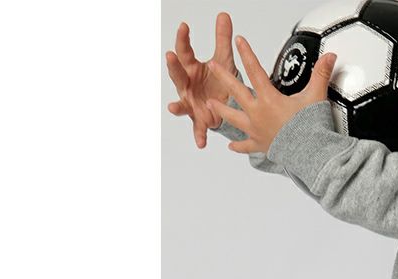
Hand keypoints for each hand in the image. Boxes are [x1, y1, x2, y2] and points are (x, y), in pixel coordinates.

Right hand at [165, 12, 240, 148]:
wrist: (226, 103)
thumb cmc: (220, 80)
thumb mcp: (224, 60)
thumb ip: (222, 39)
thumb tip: (224, 15)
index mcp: (191, 67)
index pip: (184, 50)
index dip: (183, 38)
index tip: (185, 26)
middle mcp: (187, 85)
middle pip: (177, 75)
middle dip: (174, 66)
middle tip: (171, 56)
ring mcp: (191, 103)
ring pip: (182, 104)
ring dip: (177, 106)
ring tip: (173, 107)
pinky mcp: (200, 119)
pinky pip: (198, 129)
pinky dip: (199, 135)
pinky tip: (200, 143)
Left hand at [207, 36, 337, 155]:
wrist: (309, 154)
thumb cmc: (311, 128)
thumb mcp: (315, 97)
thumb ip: (320, 75)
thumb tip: (329, 57)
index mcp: (269, 99)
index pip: (255, 70)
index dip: (247, 53)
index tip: (239, 41)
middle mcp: (258, 113)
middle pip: (236, 91)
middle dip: (223, 76)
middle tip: (213, 66)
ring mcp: (257, 130)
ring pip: (234, 119)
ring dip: (221, 111)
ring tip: (211, 104)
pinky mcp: (261, 145)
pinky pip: (247, 146)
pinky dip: (239, 146)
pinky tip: (232, 146)